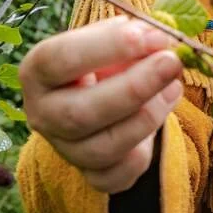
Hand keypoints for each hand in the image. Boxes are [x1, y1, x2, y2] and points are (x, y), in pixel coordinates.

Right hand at [20, 16, 182, 193]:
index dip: (107, 46)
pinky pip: (116, 176)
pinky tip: (161, 121)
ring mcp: (65, 149)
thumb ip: (132, 36)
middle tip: (171, 62)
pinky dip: (143, 153)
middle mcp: (42, 114)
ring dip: (147, 117)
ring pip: (102, 148)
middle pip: (80, 113)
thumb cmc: (106, 61)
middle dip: (133, 88)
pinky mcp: (90, 175)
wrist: (103, 98)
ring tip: (173, 86)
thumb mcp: (112, 40)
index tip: (150, 35)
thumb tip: (159, 39)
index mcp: (38, 72)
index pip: (59, 59)